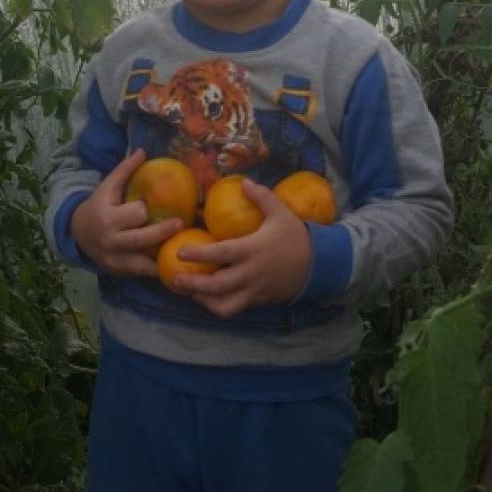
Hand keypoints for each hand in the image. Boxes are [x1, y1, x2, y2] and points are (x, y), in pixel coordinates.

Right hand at [69, 149, 183, 279]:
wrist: (77, 233)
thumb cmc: (98, 206)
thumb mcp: (107, 187)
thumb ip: (125, 170)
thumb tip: (144, 150)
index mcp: (108, 217)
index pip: (134, 214)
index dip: (144, 210)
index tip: (151, 206)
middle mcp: (111, 240)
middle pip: (142, 238)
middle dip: (162, 231)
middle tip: (180, 223)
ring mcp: (115, 259)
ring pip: (143, 263)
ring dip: (162, 256)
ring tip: (181, 250)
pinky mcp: (119, 272)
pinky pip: (141, 273)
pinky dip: (156, 270)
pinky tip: (172, 266)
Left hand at [173, 179, 311, 317]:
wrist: (318, 265)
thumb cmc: (295, 236)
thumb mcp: (280, 213)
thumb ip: (261, 197)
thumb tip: (242, 182)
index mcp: (253, 250)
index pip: (221, 254)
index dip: (199, 254)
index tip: (180, 252)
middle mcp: (251, 273)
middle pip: (217, 285)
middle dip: (193, 284)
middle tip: (173, 279)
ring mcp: (254, 290)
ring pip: (224, 305)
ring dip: (204, 301)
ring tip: (189, 292)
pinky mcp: (258, 301)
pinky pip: (234, 309)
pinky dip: (218, 306)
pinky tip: (207, 298)